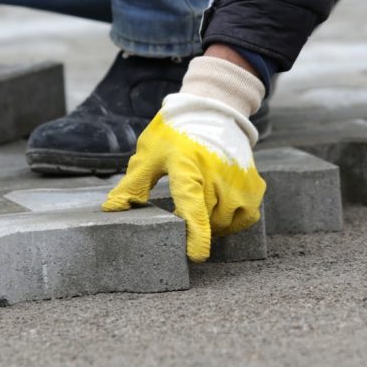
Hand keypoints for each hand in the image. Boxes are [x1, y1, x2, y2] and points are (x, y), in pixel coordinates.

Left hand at [103, 55, 265, 261]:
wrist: (212, 110)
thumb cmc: (176, 135)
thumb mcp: (149, 155)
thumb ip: (132, 185)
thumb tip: (111, 210)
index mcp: (188, 166)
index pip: (193, 204)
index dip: (196, 233)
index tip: (196, 256)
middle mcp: (218, 173)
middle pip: (208, 219)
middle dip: (194, 226)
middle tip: (182, 217)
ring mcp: (240, 180)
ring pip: (227, 222)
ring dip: (213, 225)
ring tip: (201, 211)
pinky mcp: (255, 184)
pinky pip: (246, 217)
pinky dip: (234, 221)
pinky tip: (220, 212)